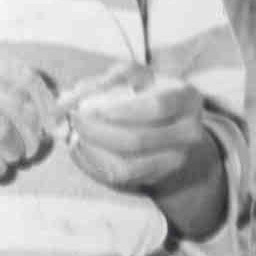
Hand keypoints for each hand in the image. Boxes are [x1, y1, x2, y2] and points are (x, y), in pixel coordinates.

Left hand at [65, 69, 213, 193]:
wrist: (173, 128)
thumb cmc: (146, 95)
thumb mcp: (132, 77)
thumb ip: (100, 83)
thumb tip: (67, 100)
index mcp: (186, 98)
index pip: (157, 106)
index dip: (120, 109)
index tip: (88, 107)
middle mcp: (189, 132)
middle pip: (138, 140)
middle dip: (95, 131)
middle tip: (72, 119)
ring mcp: (176, 160)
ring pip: (126, 166)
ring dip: (91, 150)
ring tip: (74, 134)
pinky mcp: (158, 177)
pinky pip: (119, 177)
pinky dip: (93, 163)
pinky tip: (80, 147)